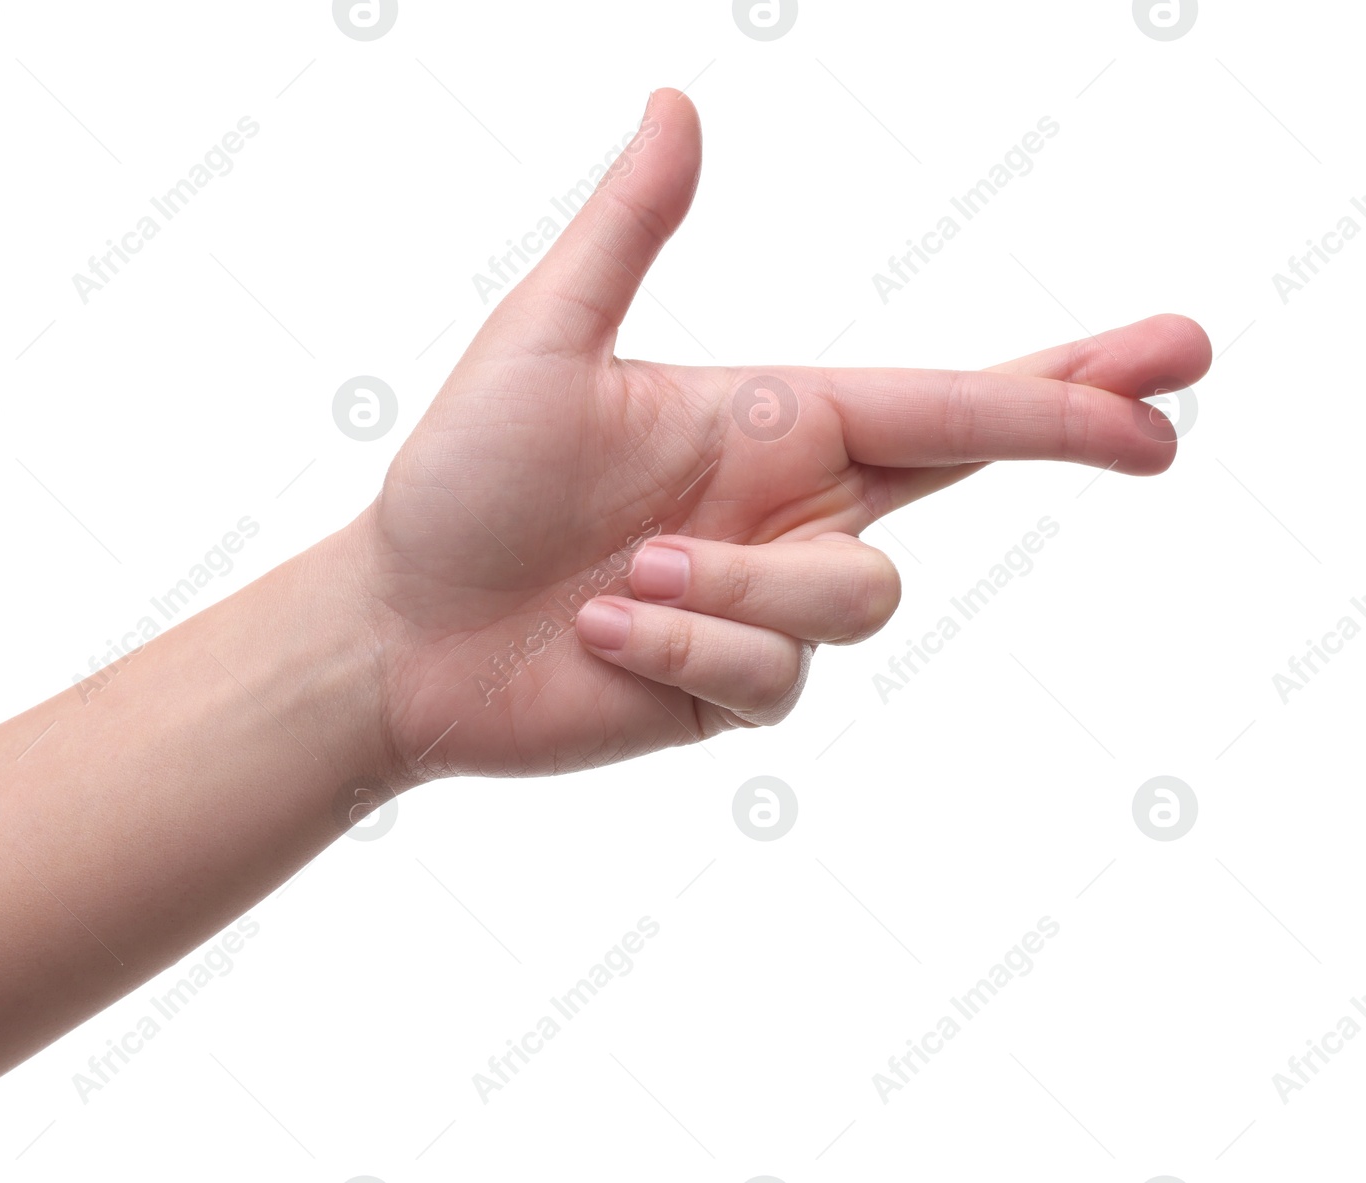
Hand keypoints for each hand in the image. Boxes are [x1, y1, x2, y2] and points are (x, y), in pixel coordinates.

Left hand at [348, 88, 1209, 782]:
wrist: (401, 629)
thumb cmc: (461, 483)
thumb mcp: (542, 343)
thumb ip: (625, 234)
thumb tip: (680, 103)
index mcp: (767, 422)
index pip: (938, 397)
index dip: (1058, 382)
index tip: (1169, 362)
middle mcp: (787, 511)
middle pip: (959, 480)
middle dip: (1058, 440)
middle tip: (1155, 434)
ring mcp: (767, 607)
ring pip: (857, 600)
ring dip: (734, 583)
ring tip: (620, 573)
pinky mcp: (733, 691)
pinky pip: (772, 676)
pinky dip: (677, 645)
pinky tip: (597, 631)